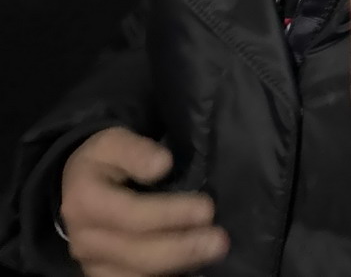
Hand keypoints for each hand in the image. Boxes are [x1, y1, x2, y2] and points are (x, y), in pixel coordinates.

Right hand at [60, 127, 228, 275]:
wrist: (78, 186)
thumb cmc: (103, 160)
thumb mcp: (114, 141)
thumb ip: (136, 150)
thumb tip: (163, 164)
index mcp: (84, 201)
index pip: (132, 214)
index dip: (170, 214)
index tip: (207, 209)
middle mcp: (84, 240)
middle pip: (138, 253)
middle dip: (182, 249)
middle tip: (220, 240)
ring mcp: (92, 264)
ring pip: (137, 276)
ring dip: (178, 266)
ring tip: (212, 253)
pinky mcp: (103, 276)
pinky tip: (192, 266)